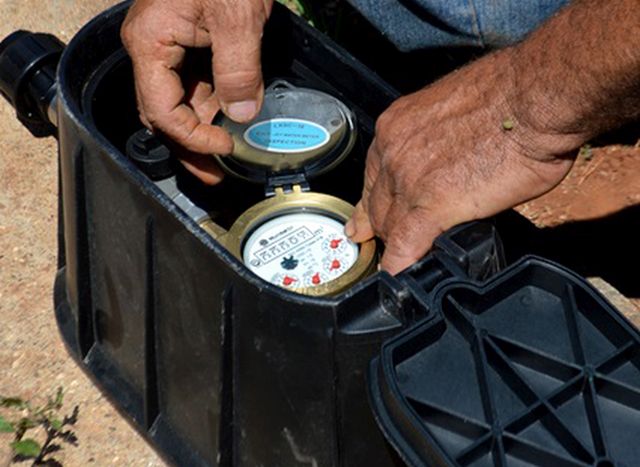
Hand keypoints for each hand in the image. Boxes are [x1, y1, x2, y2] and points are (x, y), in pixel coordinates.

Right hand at [121, 0, 272, 183]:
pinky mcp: (186, 41)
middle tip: (212, 173)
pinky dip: (208, 106)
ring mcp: (166, 45)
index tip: (223, 150)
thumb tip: (242, 115)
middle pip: (162, 113)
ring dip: (198, 130)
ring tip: (220, 156)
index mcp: (150, 44)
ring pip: (176, 101)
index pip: (162, 111)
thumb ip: (238, 71)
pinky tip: (225, 122)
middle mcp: (150, 48)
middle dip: (188, 145)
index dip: (192, 138)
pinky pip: (191, 83)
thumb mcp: (238, 18)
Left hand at [345, 50, 585, 274]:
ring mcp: (407, 180)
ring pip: (387, 228)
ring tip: (407, 262)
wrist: (537, 96)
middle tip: (394, 244)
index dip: (375, 202)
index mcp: (398, 125)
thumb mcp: (455, 110)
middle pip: (377, 204)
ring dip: (397, 247)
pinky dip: (401, 269)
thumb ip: (438, 142)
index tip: (370, 219)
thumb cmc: (514, 93)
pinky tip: (403, 280)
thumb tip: (446, 163)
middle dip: (384, 226)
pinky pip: (404, 249)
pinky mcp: (430, 207)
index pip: (374, 176)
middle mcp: (393, 151)